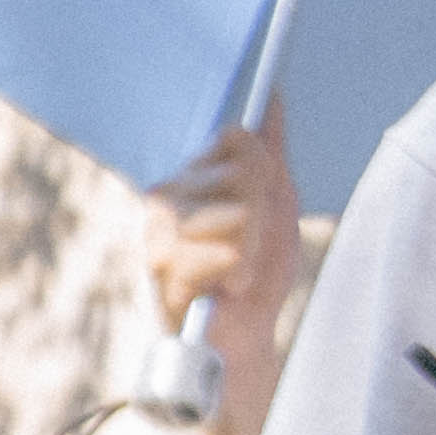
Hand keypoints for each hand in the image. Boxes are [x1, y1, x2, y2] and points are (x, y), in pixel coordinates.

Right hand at [151, 109, 303, 339]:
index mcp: (195, 176)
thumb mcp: (277, 205)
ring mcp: (158, 229)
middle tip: (251, 251)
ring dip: (251, 249)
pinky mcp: (158, 264)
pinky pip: (219, 248)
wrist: (241, 339)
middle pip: (241, 172)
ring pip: (232, 211)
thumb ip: (270, 153)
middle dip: (262, 215)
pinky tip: (223, 287)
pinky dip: (233, 270)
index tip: (265, 202)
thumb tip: (269, 96)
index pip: (237, 138)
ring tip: (238, 273)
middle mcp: (169, 196)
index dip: (263, 169)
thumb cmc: (257, 274)